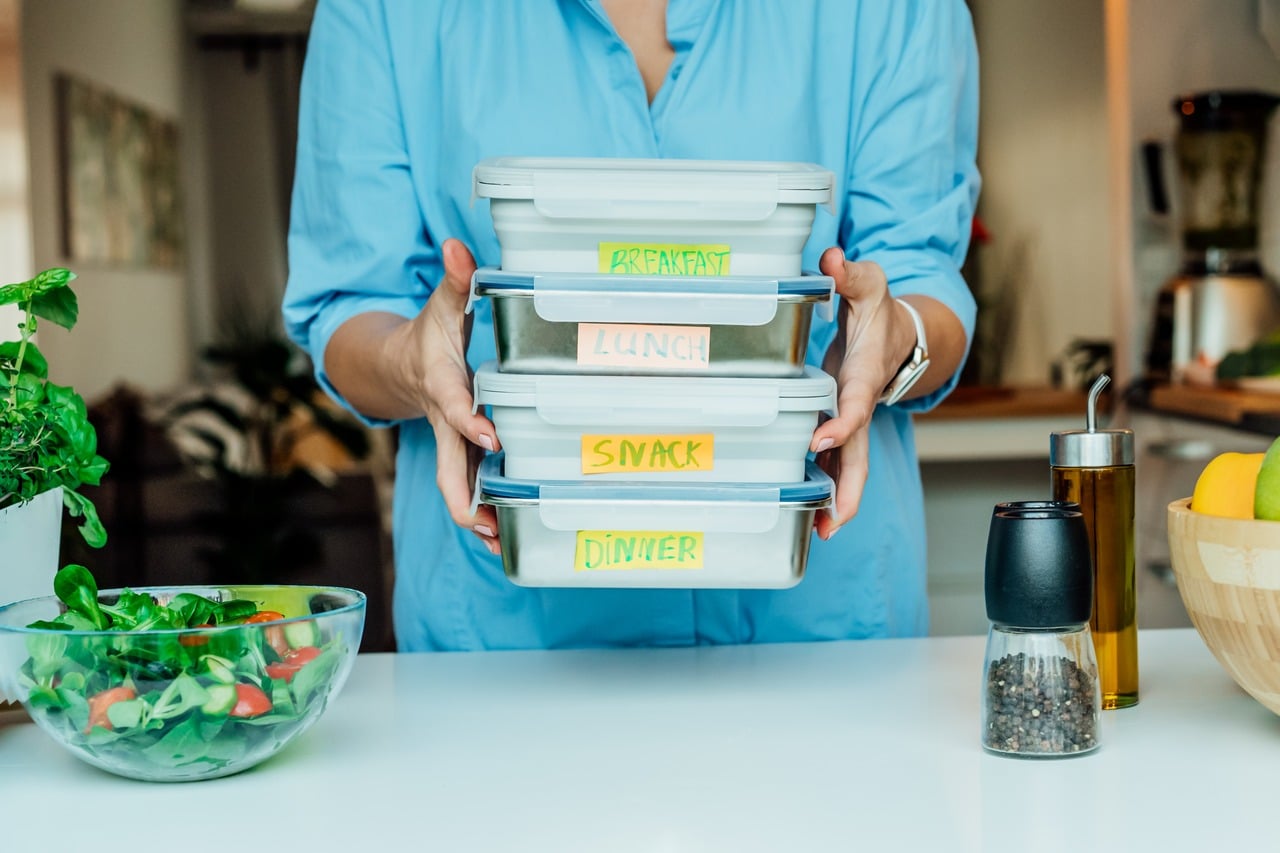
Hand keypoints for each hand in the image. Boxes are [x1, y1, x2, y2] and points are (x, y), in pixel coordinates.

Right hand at [387, 238, 501, 553]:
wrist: (400, 365)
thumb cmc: (431, 334)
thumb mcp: (443, 304)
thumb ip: (456, 279)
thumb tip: (457, 245)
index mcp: (442, 383)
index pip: (454, 404)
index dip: (469, 421)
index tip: (491, 437)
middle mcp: (445, 421)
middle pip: (448, 465)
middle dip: (465, 496)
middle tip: (488, 523)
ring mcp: (450, 443)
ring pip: (458, 486)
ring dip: (477, 517)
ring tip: (503, 545)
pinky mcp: (460, 454)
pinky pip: (469, 488)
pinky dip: (483, 515)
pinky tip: (507, 539)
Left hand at [810, 247, 918, 539]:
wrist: (897, 334)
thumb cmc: (879, 311)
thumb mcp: (868, 285)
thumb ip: (849, 273)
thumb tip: (830, 257)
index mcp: (863, 374)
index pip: (854, 402)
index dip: (841, 421)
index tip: (823, 438)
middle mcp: (859, 404)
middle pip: (859, 454)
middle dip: (850, 488)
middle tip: (833, 522)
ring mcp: (851, 421)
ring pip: (849, 467)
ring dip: (839, 500)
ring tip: (821, 533)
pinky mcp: (840, 426)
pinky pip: (837, 463)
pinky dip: (829, 488)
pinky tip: (811, 516)